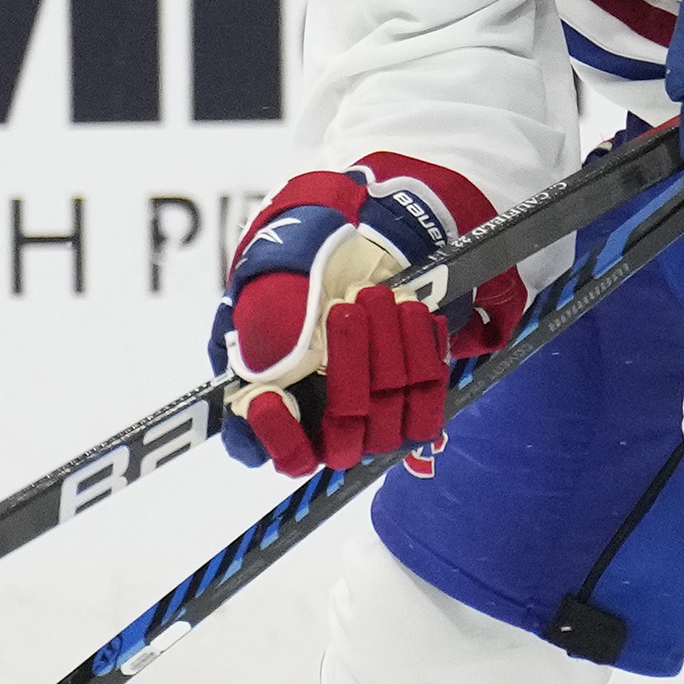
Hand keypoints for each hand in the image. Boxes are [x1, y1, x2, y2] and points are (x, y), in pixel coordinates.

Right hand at [212, 170, 522, 475]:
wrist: (363, 236)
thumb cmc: (303, 258)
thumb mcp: (270, 275)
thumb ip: (266, 321)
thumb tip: (274, 371)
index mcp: (265, 394)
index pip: (258, 448)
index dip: (270, 434)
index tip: (268, 397)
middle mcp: (317, 418)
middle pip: (338, 438)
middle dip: (347, 370)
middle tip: (345, 308)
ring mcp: (369, 418)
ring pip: (385, 425)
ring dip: (386, 353)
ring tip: (379, 296)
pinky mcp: (412, 404)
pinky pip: (425, 409)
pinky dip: (420, 357)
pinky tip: (411, 312)